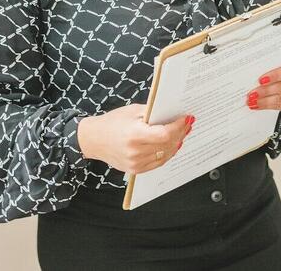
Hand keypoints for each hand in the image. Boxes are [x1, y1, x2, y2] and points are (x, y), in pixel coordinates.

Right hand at [76, 103, 194, 173]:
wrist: (93, 139)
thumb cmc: (112, 122)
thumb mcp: (133, 111)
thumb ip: (153, 113)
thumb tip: (173, 113)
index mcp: (134, 135)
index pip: (165, 133)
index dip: (179, 127)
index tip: (186, 118)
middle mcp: (135, 151)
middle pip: (167, 144)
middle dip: (180, 133)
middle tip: (188, 124)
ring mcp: (135, 163)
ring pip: (166, 155)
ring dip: (177, 143)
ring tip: (183, 133)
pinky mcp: (135, 169)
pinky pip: (158, 162)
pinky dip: (167, 153)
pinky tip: (172, 145)